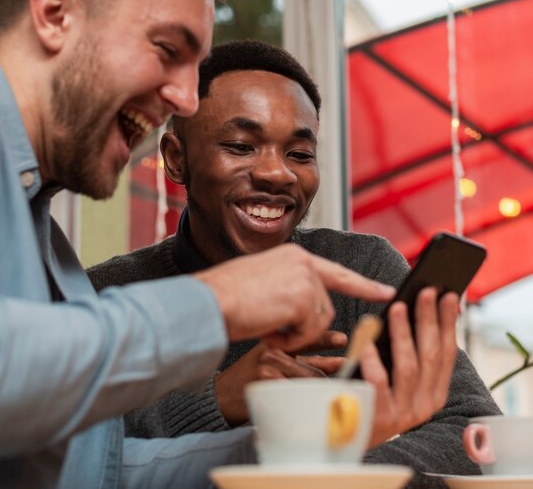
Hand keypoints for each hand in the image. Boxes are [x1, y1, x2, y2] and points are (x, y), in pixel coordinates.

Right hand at [196, 243, 394, 351]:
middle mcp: (303, 261)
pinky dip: (290, 339)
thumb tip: (307, 308)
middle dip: (306, 326)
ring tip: (266, 325)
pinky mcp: (303, 296)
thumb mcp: (264, 284)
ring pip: (319, 320)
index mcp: (293, 256)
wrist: (208, 302)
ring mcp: (305, 277)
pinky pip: (309, 330)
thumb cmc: (227, 298)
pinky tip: (268, 330)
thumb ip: (290, 288)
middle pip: (325, 306)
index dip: (363, 285)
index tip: (387, 292)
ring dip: (295, 333)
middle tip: (273, 327)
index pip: (335, 272)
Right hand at [215, 334, 346, 425]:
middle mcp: (274, 349)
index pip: (307, 338)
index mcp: (276, 343)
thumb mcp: (268, 359)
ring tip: (333, 397)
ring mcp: (269, 364)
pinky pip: (295, 392)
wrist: (220, 395)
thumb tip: (332, 365)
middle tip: (348, 380)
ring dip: (322, 391)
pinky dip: (306, 401)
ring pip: (307, 379)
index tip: (342, 340)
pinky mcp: (265, 378)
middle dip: (331, 375)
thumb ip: (296, 359)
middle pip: (313, 365)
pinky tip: (311, 406)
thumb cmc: (247, 379)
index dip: (327, 339)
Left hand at [359, 287, 458, 446]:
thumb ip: (409, 353)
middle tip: (424, 291)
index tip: (449, 295)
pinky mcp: (380, 418)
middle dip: (428, 320)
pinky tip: (366, 341)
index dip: (448, 323)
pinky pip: (379, 384)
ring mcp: (404, 413)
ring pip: (408, 367)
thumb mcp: (399, 378)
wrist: (350, 438)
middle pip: (429, 355)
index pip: (446, 352)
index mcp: (434, 392)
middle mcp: (425, 404)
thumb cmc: (374, 396)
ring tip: (397, 307)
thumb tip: (416, 312)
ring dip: (403, 334)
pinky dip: (373, 360)